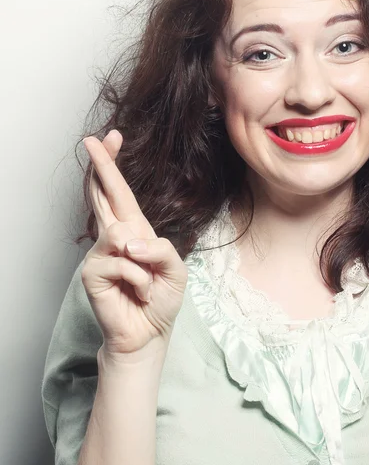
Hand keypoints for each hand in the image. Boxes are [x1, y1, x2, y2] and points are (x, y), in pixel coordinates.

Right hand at [81, 129, 187, 357]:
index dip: (113, 166)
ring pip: (121, 234)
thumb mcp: (174, 268)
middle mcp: (116, 237)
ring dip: (145, 264)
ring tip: (146, 283)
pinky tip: (136, 293)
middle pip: (103, 195)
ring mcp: (102, 253)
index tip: (110, 137)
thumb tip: (127, 242)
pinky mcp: (92, 272)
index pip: (121, 193)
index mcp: (136, 230)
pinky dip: (140, 280)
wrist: (150, 332)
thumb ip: (158, 249)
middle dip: (102, 167)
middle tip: (92, 139)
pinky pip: (122, 263)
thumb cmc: (161, 298)